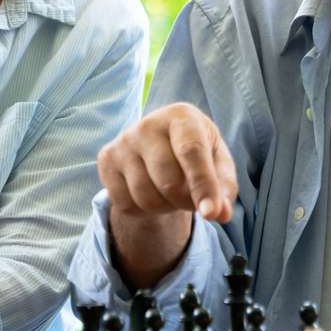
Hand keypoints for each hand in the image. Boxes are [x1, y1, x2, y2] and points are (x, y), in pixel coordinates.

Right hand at [99, 103, 238, 287]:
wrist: (161, 144)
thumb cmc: (197, 153)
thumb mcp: (218, 164)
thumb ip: (224, 188)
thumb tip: (220, 214)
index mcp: (182, 116)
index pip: (192, 152)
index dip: (203, 186)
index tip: (211, 214)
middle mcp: (148, 124)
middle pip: (169, 182)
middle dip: (186, 202)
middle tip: (193, 199)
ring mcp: (123, 141)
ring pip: (146, 197)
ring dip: (165, 208)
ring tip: (172, 193)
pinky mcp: (107, 159)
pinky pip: (125, 203)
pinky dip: (143, 210)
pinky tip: (151, 192)